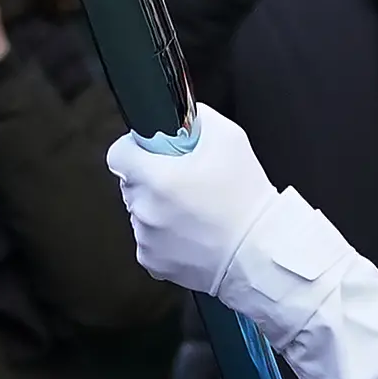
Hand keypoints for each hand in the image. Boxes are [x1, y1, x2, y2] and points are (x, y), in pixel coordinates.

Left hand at [109, 107, 280, 294]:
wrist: (259, 251)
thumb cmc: (246, 198)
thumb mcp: (230, 138)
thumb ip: (196, 119)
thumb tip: (180, 118)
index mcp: (155, 177)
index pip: (118, 154)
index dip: (137, 149)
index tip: (154, 153)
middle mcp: (144, 208)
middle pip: (131, 183)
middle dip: (152, 178)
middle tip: (186, 182)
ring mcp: (145, 237)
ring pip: (141, 211)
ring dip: (159, 207)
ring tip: (194, 211)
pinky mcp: (152, 260)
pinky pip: (149, 239)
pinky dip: (165, 235)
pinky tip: (192, 232)